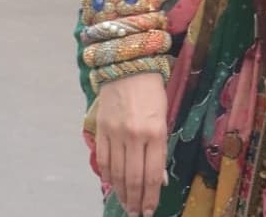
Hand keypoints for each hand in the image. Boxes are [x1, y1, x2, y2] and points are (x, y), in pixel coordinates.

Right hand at [95, 71, 167, 216]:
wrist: (127, 65)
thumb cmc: (151, 90)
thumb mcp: (163, 117)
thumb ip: (160, 148)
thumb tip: (160, 179)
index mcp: (155, 132)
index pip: (153, 175)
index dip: (151, 197)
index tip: (150, 211)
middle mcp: (135, 136)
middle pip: (134, 179)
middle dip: (136, 201)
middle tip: (137, 214)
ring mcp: (116, 133)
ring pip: (117, 174)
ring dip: (122, 193)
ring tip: (126, 205)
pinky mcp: (102, 129)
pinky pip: (103, 160)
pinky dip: (107, 176)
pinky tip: (112, 185)